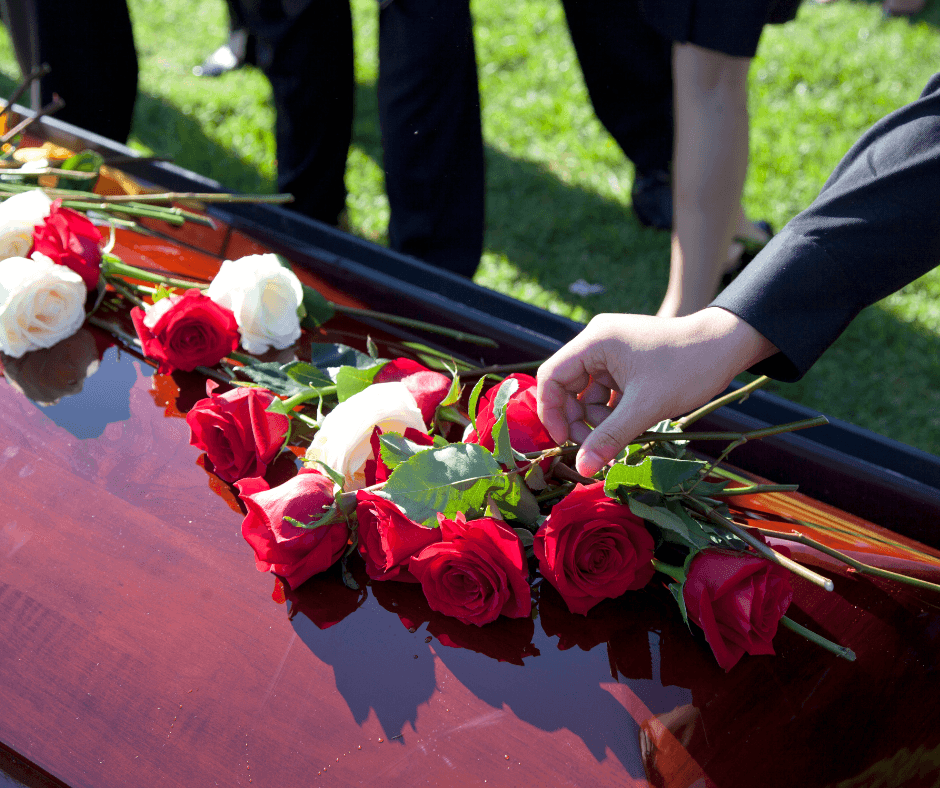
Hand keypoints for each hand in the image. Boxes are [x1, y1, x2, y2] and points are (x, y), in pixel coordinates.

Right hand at [536, 308, 776, 476]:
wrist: (728, 345)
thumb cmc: (688, 368)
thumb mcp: (646, 407)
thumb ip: (610, 437)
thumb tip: (582, 469)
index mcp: (595, 341)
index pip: (552, 376)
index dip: (552, 412)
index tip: (565, 441)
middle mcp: (598, 341)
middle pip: (567, 386)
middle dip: (577, 419)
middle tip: (594, 448)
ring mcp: (612, 350)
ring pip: (587, 392)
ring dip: (597, 418)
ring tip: (620, 436)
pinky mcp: (625, 361)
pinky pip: (605, 390)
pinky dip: (612, 411)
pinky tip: (629, 425)